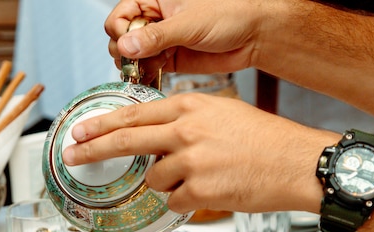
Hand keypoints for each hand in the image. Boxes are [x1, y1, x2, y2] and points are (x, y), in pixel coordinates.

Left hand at [62, 92, 337, 214]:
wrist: (298, 164)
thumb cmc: (264, 141)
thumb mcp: (221, 114)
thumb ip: (183, 123)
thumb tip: (153, 139)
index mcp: (190, 106)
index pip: (134, 114)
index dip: (102, 124)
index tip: (80, 131)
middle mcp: (185, 131)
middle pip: (126, 141)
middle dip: (93, 149)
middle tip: (71, 155)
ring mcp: (190, 162)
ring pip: (153, 180)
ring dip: (168, 184)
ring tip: (204, 177)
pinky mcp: (197, 191)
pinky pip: (173, 202)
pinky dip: (186, 200)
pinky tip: (212, 190)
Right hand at [105, 0, 268, 76]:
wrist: (253, 37)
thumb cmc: (230, 14)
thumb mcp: (189, 23)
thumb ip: (156, 36)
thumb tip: (126, 46)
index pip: (119, 16)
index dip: (121, 32)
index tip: (130, 44)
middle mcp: (154, 19)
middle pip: (121, 38)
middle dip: (127, 51)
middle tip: (140, 59)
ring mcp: (159, 40)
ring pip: (131, 56)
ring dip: (137, 65)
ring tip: (154, 65)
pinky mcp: (167, 59)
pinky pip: (146, 69)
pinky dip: (146, 75)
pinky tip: (154, 75)